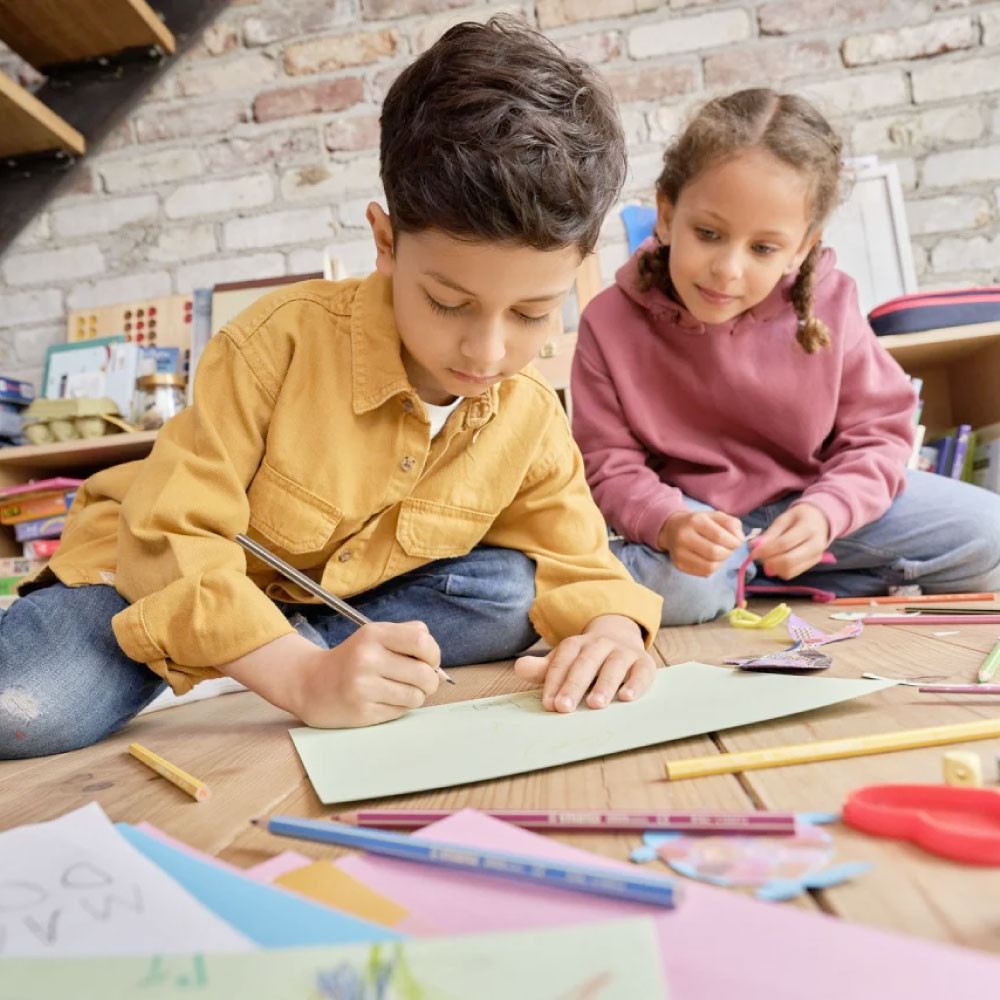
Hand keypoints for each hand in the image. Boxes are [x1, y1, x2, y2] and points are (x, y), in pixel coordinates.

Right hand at [221, 623, 440, 727]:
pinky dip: (400, 707)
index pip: (421, 641)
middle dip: (430, 681)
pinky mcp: (362, 713)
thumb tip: (440, 670)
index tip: (429, 660)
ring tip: (400, 690)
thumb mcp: (375, 637)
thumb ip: (410, 640)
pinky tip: (384, 700)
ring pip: (416, 697)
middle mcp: (367, 659)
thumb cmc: (353, 659)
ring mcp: (363, 688)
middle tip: (422, 681)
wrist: (310, 684)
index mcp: (373, 634)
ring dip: (416, 696)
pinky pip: (400, 712)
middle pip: (424, 674)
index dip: (434, 654)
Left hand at [513, 614, 655, 712]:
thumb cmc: (585, 660)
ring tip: (596, 705)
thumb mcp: (563, 662)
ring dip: (604, 684)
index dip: (554, 682)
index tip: (549, 704)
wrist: (619, 637)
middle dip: (573, 685)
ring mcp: (623, 652)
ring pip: (614, 665)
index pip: (562, 661)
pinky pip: (641, 671)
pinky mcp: (643, 663)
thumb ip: (542, 668)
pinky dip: (636, 683)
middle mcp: (599, 644)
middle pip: (585, 663)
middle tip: (564, 708)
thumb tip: (519, 668)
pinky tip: (627, 698)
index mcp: (576, 644)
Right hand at [657, 509, 743, 576]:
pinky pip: (704, 573)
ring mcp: (679, 553)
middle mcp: (684, 537)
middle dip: (728, 553)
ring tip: (721, 554)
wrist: (672, 529)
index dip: (733, 542)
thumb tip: (740, 539)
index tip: (737, 542)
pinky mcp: (679, 565)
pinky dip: (713, 567)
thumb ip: (732, 523)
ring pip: (710, 567)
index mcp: (694, 521)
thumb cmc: (699, 523)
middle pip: (714, 553)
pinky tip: (711, 559)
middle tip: (729, 549)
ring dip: (722, 562)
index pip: (719, 536)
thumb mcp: (715, 516)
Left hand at [751, 503, 830, 579]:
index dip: (766, 550)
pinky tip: (775, 562)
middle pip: (788, 560)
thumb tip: (754, 545)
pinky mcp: (813, 565)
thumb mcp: (784, 519)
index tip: (753, 552)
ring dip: (773, 568)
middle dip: (769, 561)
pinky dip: (780, 570)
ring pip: (790, 570)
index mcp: (808, 529)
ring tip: (767, 558)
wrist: (820, 521)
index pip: (784, 544)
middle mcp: (816, 545)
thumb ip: (770, 533)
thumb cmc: (799, 518)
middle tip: (759, 557)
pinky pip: (793, 573)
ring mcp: (816, 557)